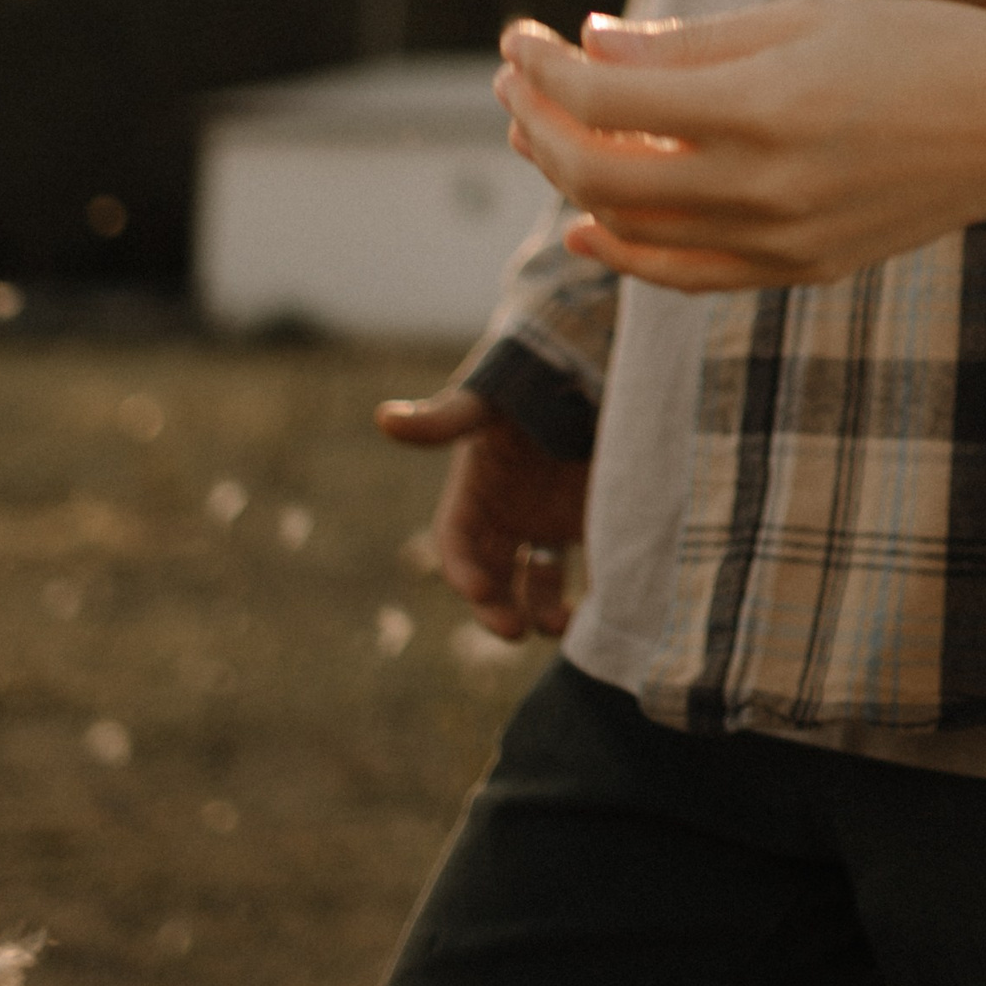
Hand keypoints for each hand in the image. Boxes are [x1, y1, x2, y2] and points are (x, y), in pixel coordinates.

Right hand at [375, 385, 589, 640]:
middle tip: (514, 630)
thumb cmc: (529, 372)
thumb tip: (384, 418)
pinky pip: (588, 568)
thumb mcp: (491, 396)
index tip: (480, 590)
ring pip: (538, 582)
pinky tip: (602, 608)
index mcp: (475, 487)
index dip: (461, 569)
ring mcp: (549, 519)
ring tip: (560, 626)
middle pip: (493, 575)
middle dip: (497, 607)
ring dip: (542, 609)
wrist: (590, 356)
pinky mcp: (590, 520)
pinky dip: (591, 592)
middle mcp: (508, 511)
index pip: (456, 541)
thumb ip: (447, 416)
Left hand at [493, 1, 985, 291]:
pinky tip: (588, 225)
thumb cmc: (917, 46)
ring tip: (542, 133)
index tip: (516, 39)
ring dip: (569, 181)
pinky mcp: (799, 270)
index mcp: (763, 104)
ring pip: (632, 229)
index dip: (543, 68)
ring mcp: (781, 240)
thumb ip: (689, 42)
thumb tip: (588, 47)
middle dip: (537, 125)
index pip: (605, 98)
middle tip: (515, 84)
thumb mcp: (800, 19)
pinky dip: (626, 253)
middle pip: (599, 173)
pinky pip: (686, 275)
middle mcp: (764, 184)